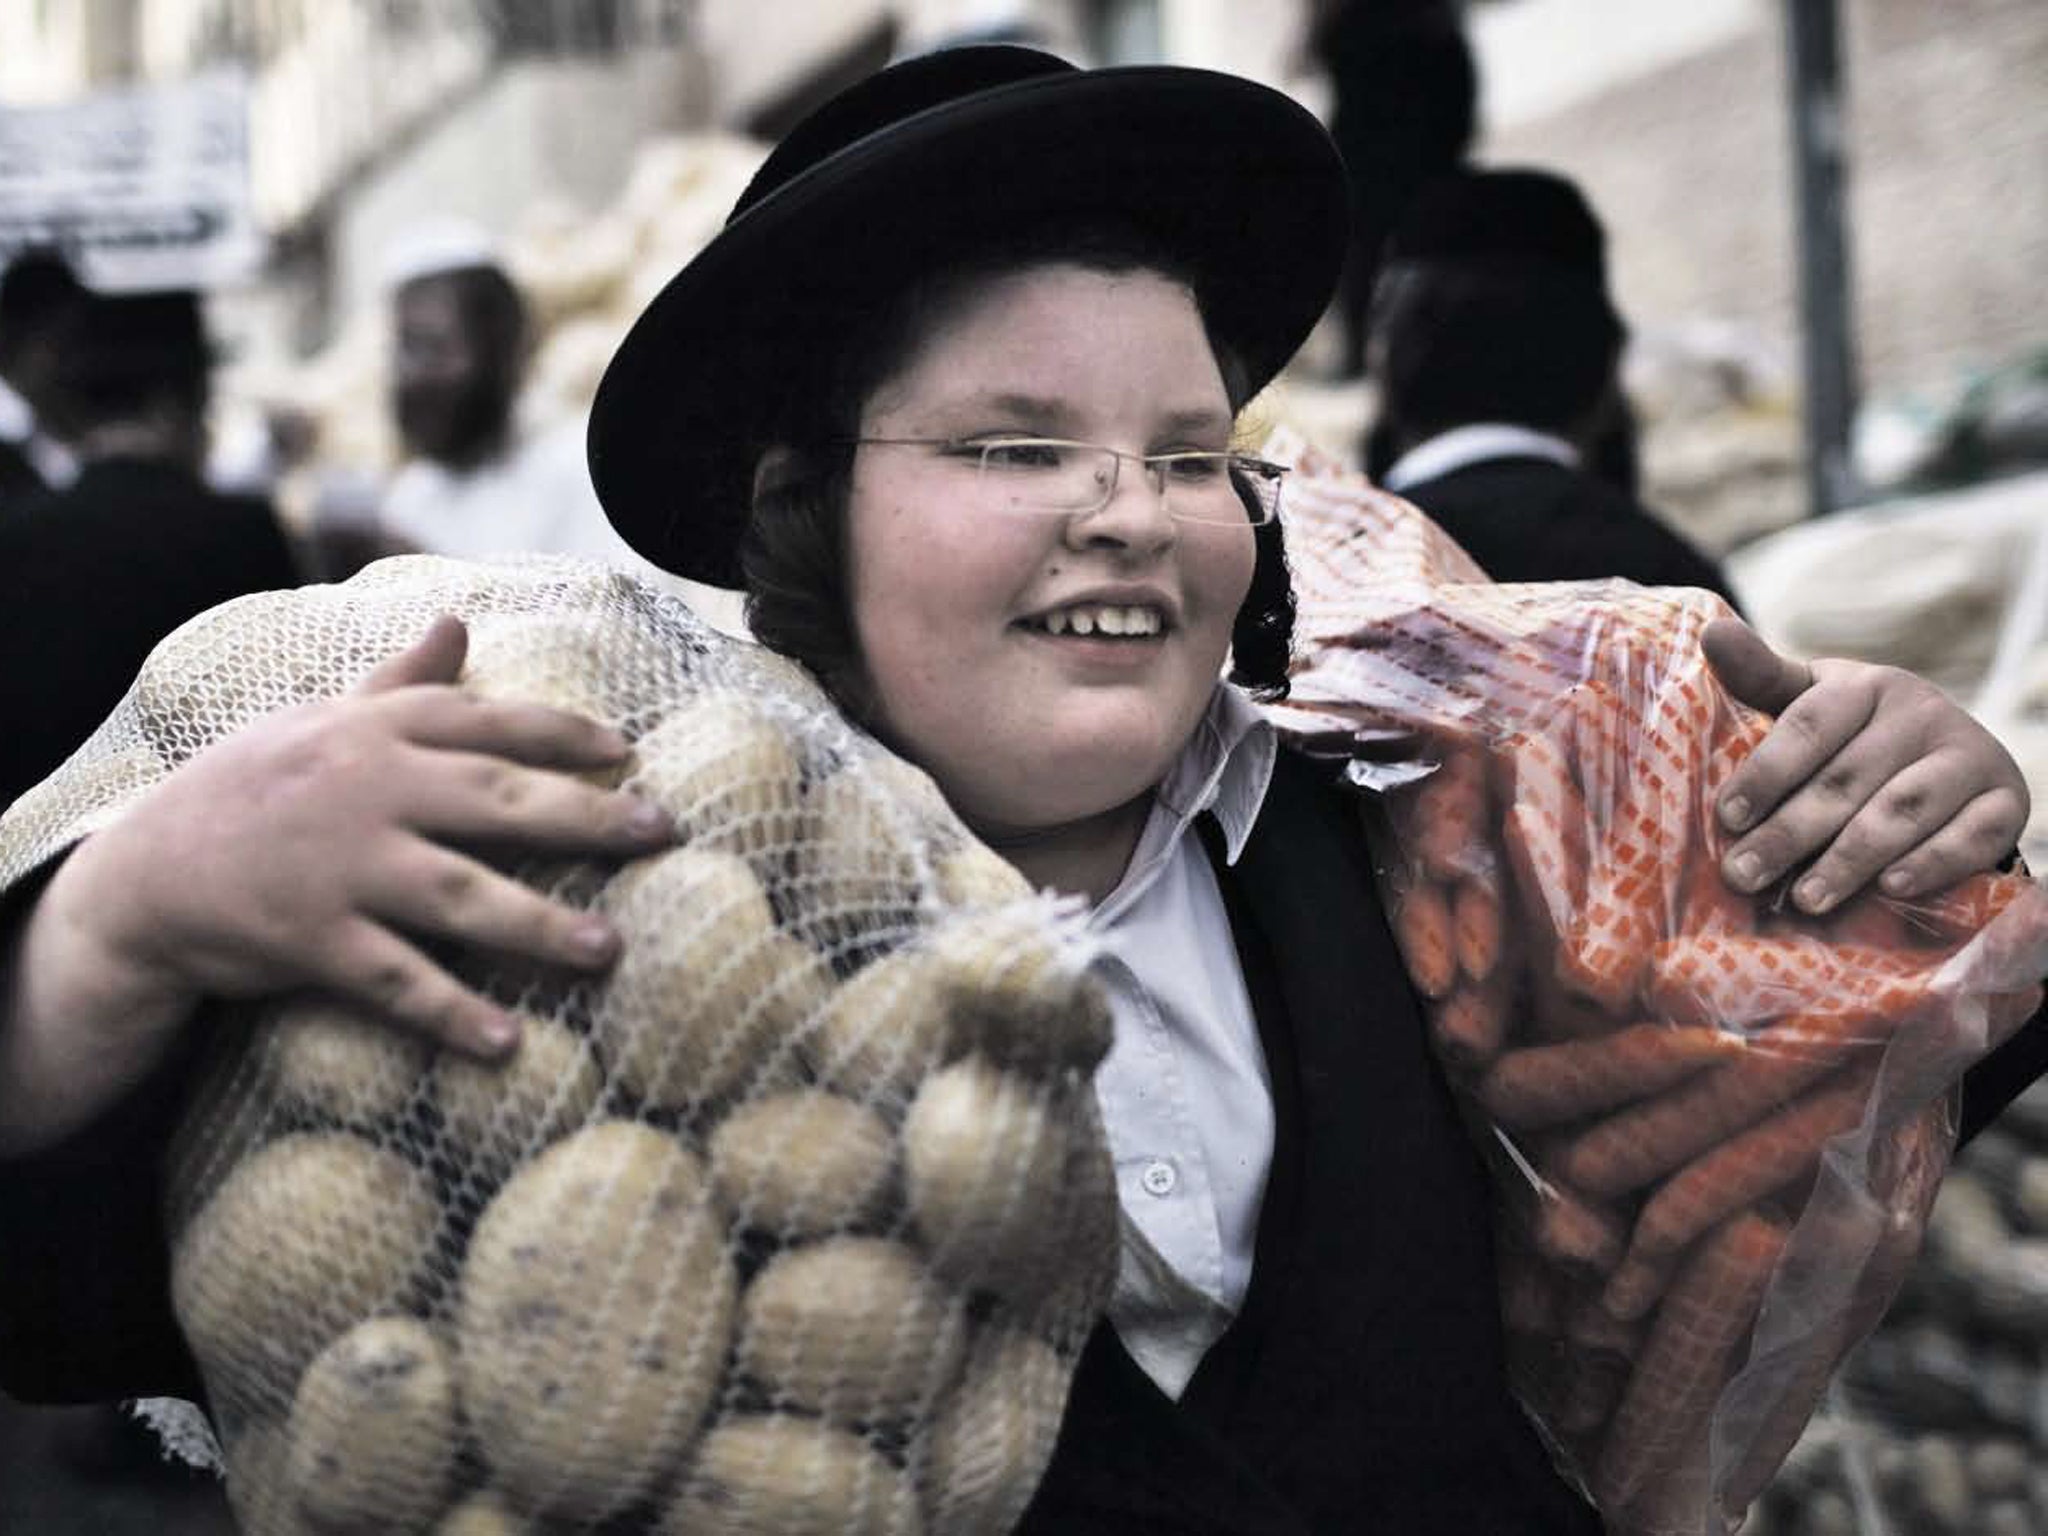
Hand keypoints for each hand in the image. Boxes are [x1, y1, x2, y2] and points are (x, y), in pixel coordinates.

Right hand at [81, 615, 672, 1055]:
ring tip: (609, 948)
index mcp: (373, 731)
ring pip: (458, 894)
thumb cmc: (249, 790)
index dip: (563, 732)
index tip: (629, 751)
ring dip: (538, 924)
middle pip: (496, 800)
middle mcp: (365, 788)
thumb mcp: (319, 724)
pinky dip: (451, 1012)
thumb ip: (400, 685)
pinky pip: (394, 979)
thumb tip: (459, 621)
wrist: (141, 874)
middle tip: (662, 832)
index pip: (486, 720)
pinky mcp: (309, 938)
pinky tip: (506, 1043)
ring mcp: (338, 865)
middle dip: (586, 816)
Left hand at [1702, 618, 2027, 912]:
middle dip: (1790, 832)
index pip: (1810, 726)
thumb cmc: (1853, 738)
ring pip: (1902, 810)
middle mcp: (1923, 713)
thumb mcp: (1808, 702)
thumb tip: (1712, 631)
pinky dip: (1931, 864)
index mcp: (1867, 686)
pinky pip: (1969, 837)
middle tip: (1744, 875)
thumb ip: (1759, 677)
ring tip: (1805, 899)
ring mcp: (1969, 756)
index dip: (1766, 773)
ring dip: (1850, 858)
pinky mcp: (2006, 802)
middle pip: (1847, 779)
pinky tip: (1890, 889)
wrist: (1949, 765)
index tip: (1726, 817)